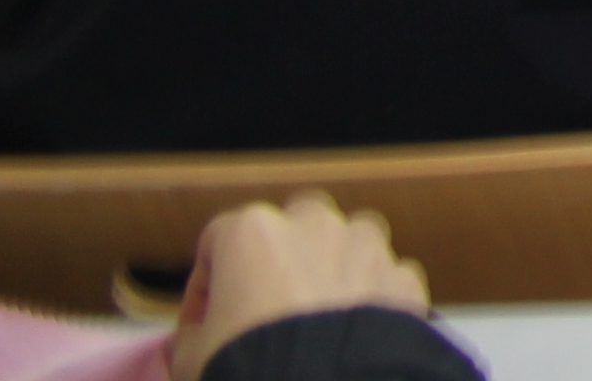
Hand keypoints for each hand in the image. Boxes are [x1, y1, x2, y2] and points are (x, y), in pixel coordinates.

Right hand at [175, 197, 431, 377]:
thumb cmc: (247, 370)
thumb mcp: (190, 360)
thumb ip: (188, 338)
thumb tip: (194, 338)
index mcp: (252, 232)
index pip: (217, 242)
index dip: (205, 287)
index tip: (203, 324)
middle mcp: (314, 224)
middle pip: (292, 228)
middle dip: (279, 262)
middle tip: (265, 313)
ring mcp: (367, 246)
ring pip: (349, 243)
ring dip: (333, 271)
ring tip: (316, 322)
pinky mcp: (403, 278)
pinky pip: (384, 280)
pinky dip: (371, 300)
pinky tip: (354, 339)